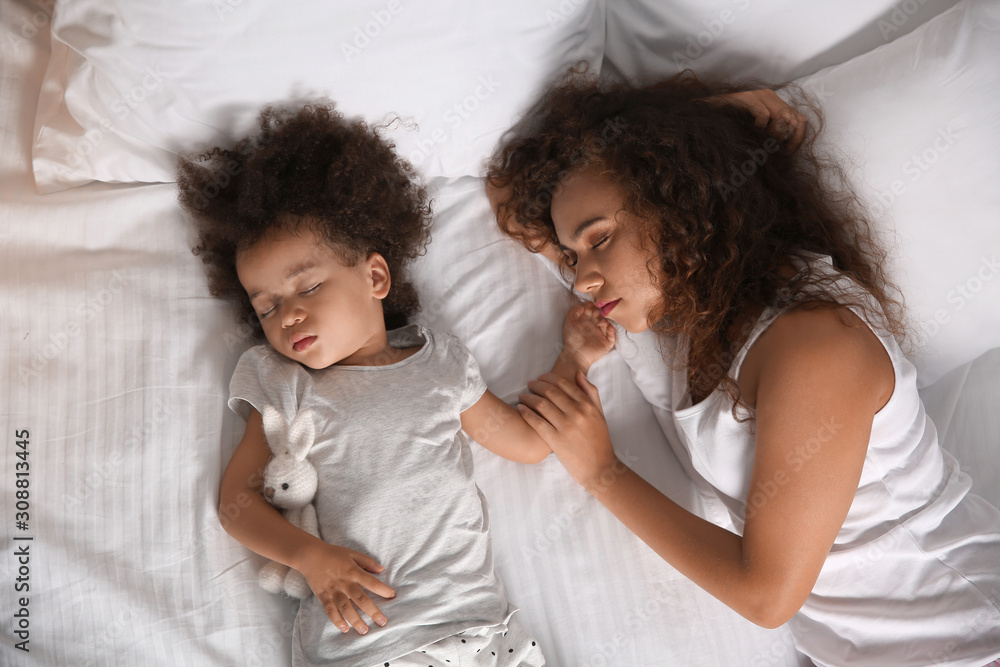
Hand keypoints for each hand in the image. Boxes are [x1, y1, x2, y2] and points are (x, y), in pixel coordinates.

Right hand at [296, 542, 395, 634]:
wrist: (310, 556)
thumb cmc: (333, 553)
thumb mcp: (352, 553)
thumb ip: (367, 562)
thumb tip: (381, 569)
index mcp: (354, 572)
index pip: (372, 582)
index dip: (383, 589)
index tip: (392, 596)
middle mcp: (345, 583)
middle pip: (361, 599)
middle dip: (373, 611)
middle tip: (382, 622)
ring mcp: (334, 591)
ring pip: (346, 608)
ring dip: (356, 620)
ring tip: (364, 630)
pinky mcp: (323, 596)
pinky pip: (330, 611)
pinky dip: (337, 620)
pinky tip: (344, 628)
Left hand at [517, 371, 619, 489]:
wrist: (599, 468)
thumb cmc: (600, 441)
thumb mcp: (600, 414)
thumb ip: (591, 393)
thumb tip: (578, 374)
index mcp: (587, 405)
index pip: (563, 383)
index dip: (548, 377)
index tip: (540, 378)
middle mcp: (577, 413)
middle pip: (550, 391)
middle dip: (536, 385)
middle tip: (529, 384)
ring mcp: (565, 427)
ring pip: (541, 404)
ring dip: (528, 397)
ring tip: (522, 396)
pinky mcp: (555, 440)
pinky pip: (537, 422)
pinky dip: (526, 413)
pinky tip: (520, 409)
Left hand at [562, 302, 615, 373]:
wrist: (575, 354)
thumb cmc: (571, 339)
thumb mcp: (569, 322)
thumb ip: (574, 312)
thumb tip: (582, 304)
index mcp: (585, 323)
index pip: (591, 311)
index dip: (591, 307)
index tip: (590, 305)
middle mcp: (593, 328)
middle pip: (600, 316)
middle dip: (599, 312)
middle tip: (596, 312)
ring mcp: (600, 335)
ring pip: (607, 324)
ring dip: (605, 321)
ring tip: (601, 322)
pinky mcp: (605, 344)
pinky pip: (612, 336)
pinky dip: (612, 331)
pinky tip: (607, 327)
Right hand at [708, 89, 807, 151]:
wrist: (702, 116)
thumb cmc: (728, 128)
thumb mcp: (755, 134)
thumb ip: (772, 136)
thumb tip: (789, 148)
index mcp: (775, 103)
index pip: (800, 119)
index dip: (798, 137)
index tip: (787, 153)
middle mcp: (769, 96)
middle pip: (794, 119)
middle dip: (787, 139)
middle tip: (774, 151)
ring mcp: (758, 95)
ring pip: (782, 117)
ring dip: (773, 134)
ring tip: (761, 139)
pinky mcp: (746, 98)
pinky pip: (763, 116)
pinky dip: (759, 128)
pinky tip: (750, 131)